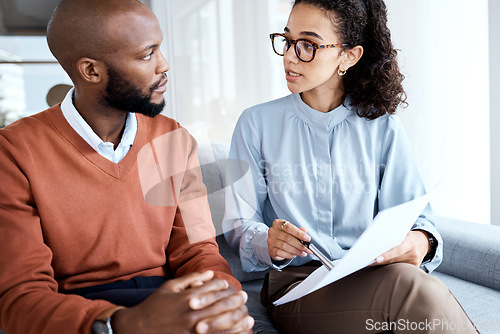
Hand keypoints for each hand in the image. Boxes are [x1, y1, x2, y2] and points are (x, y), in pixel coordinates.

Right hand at [112, 271, 253, 333]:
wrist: (138, 328)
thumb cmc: (154, 305)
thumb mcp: (170, 286)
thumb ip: (191, 278)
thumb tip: (210, 272)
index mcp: (187, 298)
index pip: (212, 288)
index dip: (222, 286)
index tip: (228, 286)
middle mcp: (192, 313)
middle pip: (221, 305)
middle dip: (235, 300)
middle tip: (245, 297)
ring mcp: (193, 330)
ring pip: (222, 324)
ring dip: (238, 320)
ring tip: (248, 317)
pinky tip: (237, 333)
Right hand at [267, 219, 311, 260]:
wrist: (274, 242)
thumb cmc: (283, 235)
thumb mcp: (290, 230)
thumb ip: (298, 230)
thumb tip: (305, 231)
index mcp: (278, 223)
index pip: (289, 227)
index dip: (299, 233)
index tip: (307, 238)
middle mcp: (273, 231)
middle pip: (288, 238)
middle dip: (300, 245)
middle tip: (307, 249)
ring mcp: (271, 241)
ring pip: (285, 246)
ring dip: (296, 251)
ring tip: (303, 253)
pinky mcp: (271, 250)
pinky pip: (281, 253)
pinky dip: (289, 255)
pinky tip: (294, 255)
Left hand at [374, 230, 430, 266]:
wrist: (424, 242)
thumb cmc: (409, 236)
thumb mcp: (403, 233)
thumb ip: (393, 237)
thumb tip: (376, 241)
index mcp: (410, 242)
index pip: (397, 250)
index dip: (387, 255)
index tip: (376, 258)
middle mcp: (414, 253)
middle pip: (394, 259)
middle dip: (380, 260)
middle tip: (367, 261)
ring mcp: (415, 262)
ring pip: (395, 265)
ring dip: (384, 264)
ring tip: (371, 263)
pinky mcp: (415, 267)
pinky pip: (400, 268)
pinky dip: (391, 267)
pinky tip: (382, 265)